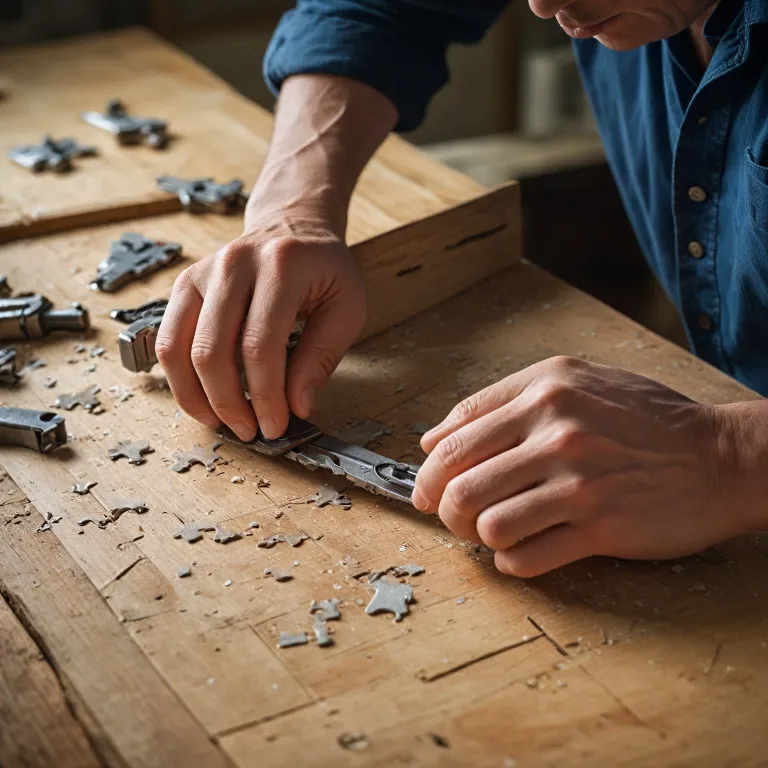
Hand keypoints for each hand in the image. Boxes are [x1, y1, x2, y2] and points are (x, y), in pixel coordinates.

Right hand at [155, 211, 365, 440]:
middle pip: (212, 351)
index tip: (275, 426)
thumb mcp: (346, 307)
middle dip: (229, 403)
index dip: (265, 396)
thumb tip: (298, 406)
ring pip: (178, 350)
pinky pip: (166, 341)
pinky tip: (203, 399)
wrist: (292, 226)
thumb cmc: (323, 268)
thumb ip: (323, 356)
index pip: (260, 346)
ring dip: (197, 398)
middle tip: (249, 431)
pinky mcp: (183, 286)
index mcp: (280, 266)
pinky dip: (180, 380)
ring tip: (222, 423)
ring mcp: (200, 273)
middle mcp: (232, 265)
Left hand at [413, 356, 744, 576]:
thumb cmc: (645, 419)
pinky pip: (526, 556)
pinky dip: (511, 561)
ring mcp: (578, 481)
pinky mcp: (599, 527)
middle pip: (458, 481)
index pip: (455, 432)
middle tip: (453, 516)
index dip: (429, 467)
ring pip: (486, 522)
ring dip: (477, 536)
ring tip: (491, 532)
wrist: (719, 456)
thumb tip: (434, 438)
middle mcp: (556, 431)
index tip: (426, 487)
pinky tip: (520, 552)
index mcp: (545, 390)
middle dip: (442, 507)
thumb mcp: (577, 381)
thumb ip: (506, 399)